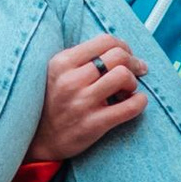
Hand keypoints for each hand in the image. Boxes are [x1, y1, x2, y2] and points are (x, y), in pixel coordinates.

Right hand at [30, 36, 147, 161]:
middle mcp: (71, 80)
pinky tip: (137, 101)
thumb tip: (119, 48)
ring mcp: (82, 103)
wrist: (40, 140)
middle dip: (133, 62)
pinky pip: (129, 108)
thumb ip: (81, 57)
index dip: (123, 46)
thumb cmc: (54, 102)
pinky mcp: (93, 124)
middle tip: (137, 71)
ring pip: (123, 76)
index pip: (105, 40)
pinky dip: (140, 102)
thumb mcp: (57, 72)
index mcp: (62, 63)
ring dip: (133, 82)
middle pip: (118, 56)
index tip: (127, 55)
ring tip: (128, 90)